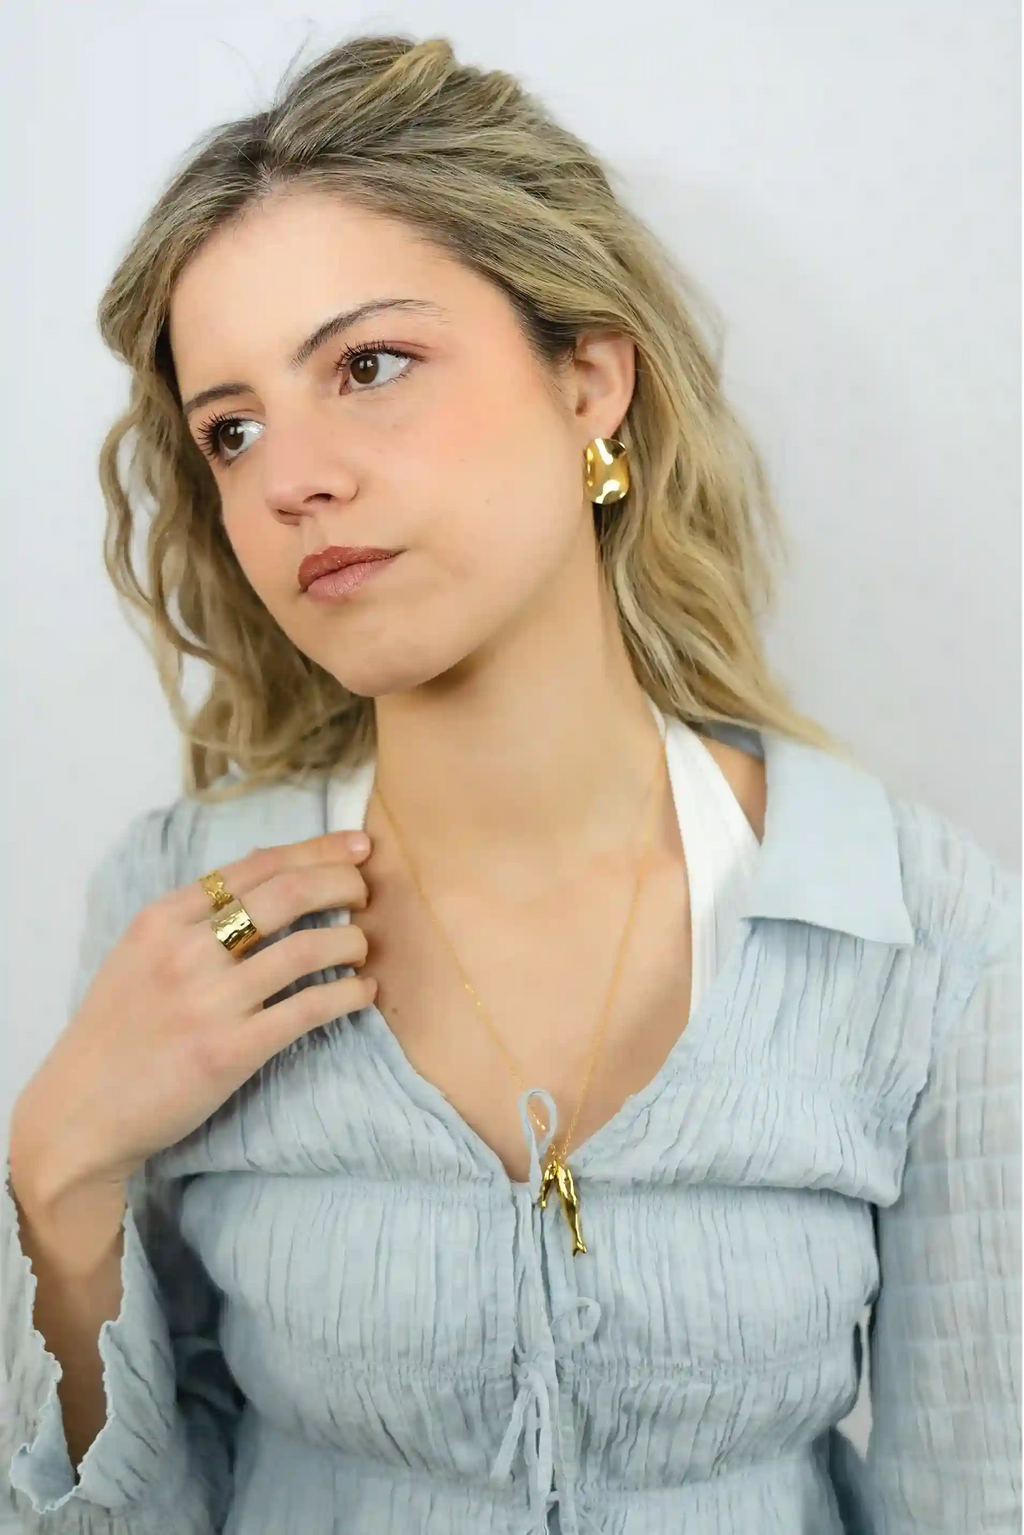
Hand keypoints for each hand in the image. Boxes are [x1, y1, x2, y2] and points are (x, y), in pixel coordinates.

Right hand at [10, 831, 375, 1205]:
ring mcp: (208, 1001)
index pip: (254, 865)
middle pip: (286, 893)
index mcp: (161, 919)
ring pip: (306, 949)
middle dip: (341, 882)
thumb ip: (192, 919)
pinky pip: (309, 1009)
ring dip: (350, 941)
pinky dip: (348, 995)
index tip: (356, 846)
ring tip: (361, 947)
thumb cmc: (116, 1033)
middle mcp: (184, 951)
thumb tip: (268, 875)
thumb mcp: (138, 956)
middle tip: (367, 890)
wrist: (79, 1115)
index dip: (315, 850)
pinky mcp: (231, 1051)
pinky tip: (362, 992)